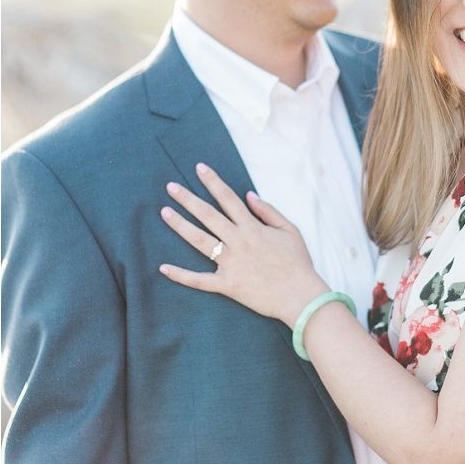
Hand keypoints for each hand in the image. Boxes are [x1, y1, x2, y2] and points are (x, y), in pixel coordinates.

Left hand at [158, 163, 324, 326]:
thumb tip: (249, 195)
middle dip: (188, 199)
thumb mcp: (290, 230)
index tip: (199, 168)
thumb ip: (269, 211)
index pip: (229, 199)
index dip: (213, 182)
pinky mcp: (228, 284)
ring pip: (200, 241)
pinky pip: (200, 280)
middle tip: (171, 187)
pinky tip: (163, 267)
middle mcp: (239, 242)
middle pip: (209, 216)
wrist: (301, 295)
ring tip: (165, 212)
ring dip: (181, 226)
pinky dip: (181, 275)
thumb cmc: (298, 263)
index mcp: (253, 228)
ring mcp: (231, 263)